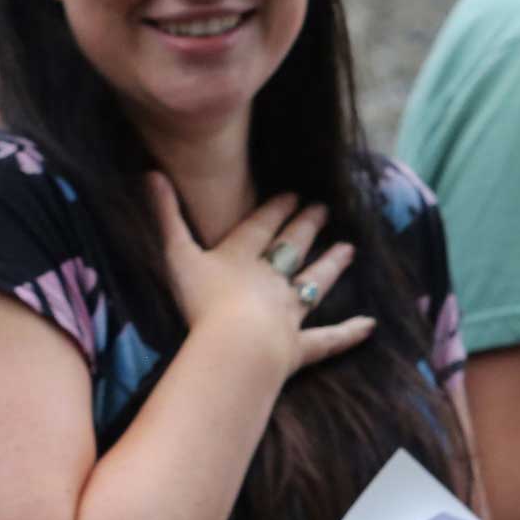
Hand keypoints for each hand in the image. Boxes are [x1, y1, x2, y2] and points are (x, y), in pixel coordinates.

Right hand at [151, 173, 372, 378]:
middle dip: (307, 227)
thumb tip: (150, 173)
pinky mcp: (298, 347)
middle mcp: (271, 280)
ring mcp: (288, 312)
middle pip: (293, 248)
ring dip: (332, 266)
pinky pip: (328, 339)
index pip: (262, 227)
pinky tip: (370, 326)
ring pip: (315, 284)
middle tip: (324, 209)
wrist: (234, 345)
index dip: (277, 209)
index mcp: (242, 257)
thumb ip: (165, 217)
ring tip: (349, 250)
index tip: (294, 194)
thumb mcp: (175, 256)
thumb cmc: (199, 301)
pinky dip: (349, 333)